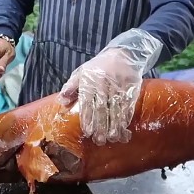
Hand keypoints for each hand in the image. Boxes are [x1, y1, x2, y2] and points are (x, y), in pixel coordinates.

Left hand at [58, 28, 163, 145]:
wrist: (123, 54)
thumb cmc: (99, 66)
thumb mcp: (82, 72)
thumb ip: (71, 86)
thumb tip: (61, 101)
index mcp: (90, 81)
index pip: (87, 102)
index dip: (88, 117)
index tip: (88, 131)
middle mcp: (104, 85)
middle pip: (102, 108)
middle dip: (101, 125)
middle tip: (99, 140)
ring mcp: (119, 87)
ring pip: (116, 109)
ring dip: (114, 125)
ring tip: (112, 138)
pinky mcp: (131, 88)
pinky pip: (128, 105)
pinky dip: (126, 118)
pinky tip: (124, 128)